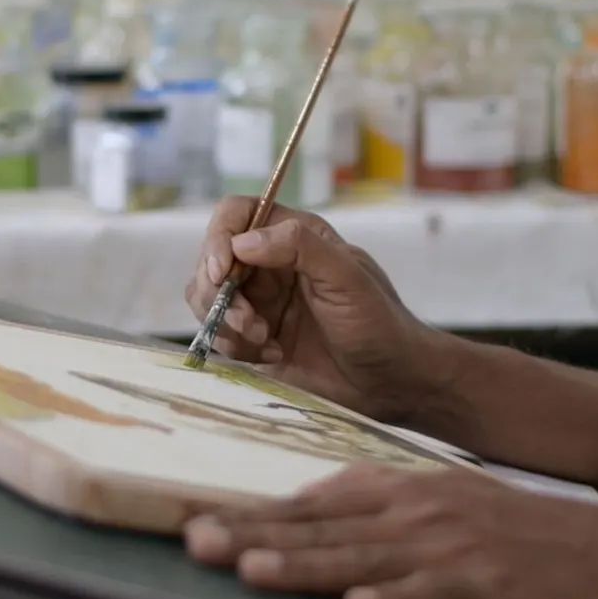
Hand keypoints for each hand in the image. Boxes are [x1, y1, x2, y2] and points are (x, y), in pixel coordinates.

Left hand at [183, 465, 597, 598]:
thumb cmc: (522, 532)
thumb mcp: (448, 497)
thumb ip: (381, 499)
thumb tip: (315, 502)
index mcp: (407, 489)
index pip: (316, 503)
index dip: (255, 514)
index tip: (197, 521)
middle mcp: (418, 513)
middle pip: (321, 529)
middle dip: (254, 537)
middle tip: (195, 543)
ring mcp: (449, 549)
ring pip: (361, 560)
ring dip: (304, 567)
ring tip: (251, 572)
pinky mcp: (483, 587)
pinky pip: (432, 598)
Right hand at [185, 198, 451, 423]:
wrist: (390, 383)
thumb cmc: (378, 323)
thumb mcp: (346, 278)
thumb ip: (300, 247)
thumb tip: (243, 242)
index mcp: (293, 237)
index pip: (236, 215)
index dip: (218, 238)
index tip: (220, 272)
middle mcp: (270, 265)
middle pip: (211, 261)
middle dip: (219, 293)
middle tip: (250, 323)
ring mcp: (259, 303)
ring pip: (207, 299)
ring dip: (227, 323)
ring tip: (266, 341)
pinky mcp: (253, 339)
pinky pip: (219, 335)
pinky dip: (236, 347)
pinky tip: (274, 356)